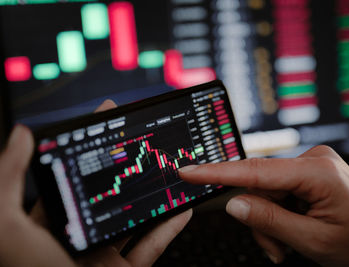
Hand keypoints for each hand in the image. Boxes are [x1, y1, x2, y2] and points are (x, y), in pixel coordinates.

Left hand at [0, 100, 191, 266]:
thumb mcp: (6, 227)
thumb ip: (7, 179)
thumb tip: (22, 135)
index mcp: (50, 223)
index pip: (71, 173)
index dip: (89, 143)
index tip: (107, 118)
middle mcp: (78, 236)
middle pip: (108, 190)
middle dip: (126, 162)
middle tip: (143, 137)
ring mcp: (103, 256)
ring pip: (135, 218)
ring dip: (154, 195)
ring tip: (169, 170)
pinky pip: (153, 248)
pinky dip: (169, 229)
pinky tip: (183, 209)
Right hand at [179, 146, 348, 265]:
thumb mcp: (313, 241)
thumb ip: (269, 221)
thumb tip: (233, 204)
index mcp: (317, 172)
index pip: (256, 170)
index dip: (218, 172)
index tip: (189, 170)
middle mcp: (313, 159)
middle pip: (260, 185)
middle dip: (260, 218)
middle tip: (274, 247)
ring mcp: (311, 163)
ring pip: (267, 191)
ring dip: (270, 220)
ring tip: (286, 245)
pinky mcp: (309, 170)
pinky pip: (278, 189)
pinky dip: (278, 211)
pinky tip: (291, 229)